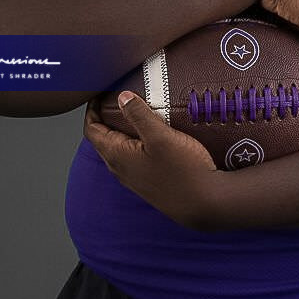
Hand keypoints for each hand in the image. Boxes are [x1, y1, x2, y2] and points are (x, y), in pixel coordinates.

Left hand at [83, 92, 221, 229]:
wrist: (206, 204)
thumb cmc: (184, 170)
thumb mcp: (161, 136)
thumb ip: (139, 115)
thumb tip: (122, 97)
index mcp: (116, 155)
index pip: (91, 129)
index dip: (92, 109)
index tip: (100, 94)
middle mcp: (120, 169)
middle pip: (103, 139)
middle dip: (105, 119)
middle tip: (115, 100)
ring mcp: (134, 178)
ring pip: (119, 150)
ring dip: (121, 131)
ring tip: (134, 114)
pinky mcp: (148, 182)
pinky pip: (133, 158)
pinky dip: (135, 142)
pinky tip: (152, 137)